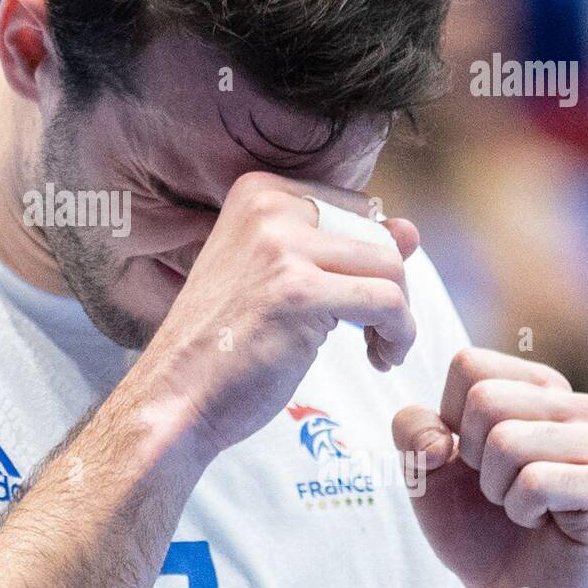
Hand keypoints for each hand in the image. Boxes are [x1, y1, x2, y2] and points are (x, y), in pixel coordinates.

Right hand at [131, 170, 417, 456]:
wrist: (176, 395)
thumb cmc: (225, 343)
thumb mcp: (279, 277)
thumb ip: (340, 247)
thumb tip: (410, 229)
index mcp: (258, 192)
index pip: (356, 208)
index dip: (366, 260)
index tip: (352, 302)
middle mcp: (267, 207)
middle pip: (378, 235)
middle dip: (390, 287)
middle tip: (374, 332)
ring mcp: (280, 247)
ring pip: (390, 267)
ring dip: (400, 316)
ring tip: (381, 348)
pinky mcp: (298, 291)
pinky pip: (388, 301)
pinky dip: (399, 334)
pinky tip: (380, 358)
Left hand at [392, 348, 587, 587]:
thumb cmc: (472, 523)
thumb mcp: (423, 470)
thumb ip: (411, 431)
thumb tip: (439, 438)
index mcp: (533, 386)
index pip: (469, 364)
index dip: (448, 419)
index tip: (467, 457)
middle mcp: (574, 405)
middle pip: (486, 399)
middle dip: (470, 457)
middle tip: (494, 488)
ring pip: (509, 440)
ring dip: (495, 488)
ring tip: (517, 506)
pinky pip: (538, 481)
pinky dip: (520, 509)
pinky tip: (540, 522)